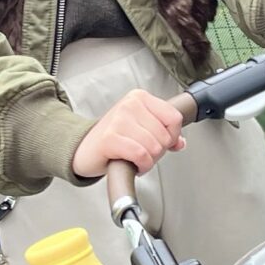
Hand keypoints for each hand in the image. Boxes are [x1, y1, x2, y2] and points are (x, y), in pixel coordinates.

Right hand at [69, 88, 188, 179]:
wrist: (83, 149)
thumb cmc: (112, 138)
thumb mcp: (140, 128)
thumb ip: (164, 132)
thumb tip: (180, 142)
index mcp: (139, 98)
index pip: (174, 117)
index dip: (173, 136)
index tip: (162, 143)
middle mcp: (129, 105)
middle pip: (165, 136)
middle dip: (158, 152)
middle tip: (143, 153)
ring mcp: (119, 120)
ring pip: (154, 147)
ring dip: (149, 161)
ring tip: (136, 158)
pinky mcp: (110, 138)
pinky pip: (141, 155)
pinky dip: (142, 166)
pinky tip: (133, 164)